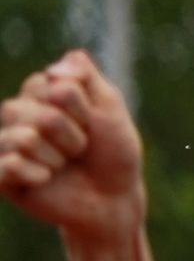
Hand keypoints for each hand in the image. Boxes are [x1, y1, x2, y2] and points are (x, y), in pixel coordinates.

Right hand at [1, 49, 144, 240]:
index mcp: (39, 92)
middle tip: (81, 148)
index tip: (92, 121)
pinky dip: (38, 174)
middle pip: (41, 114)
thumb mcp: (110, 107)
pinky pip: (10, 165)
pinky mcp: (2, 175)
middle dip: (73, 135)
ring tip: (64, 165)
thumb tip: (60, 62)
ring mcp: (6, 144)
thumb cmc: (113, 151)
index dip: (82, 108)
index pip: (53, 86)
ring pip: (25, 138)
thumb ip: (87, 77)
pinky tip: (46, 179)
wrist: (115, 198)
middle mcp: (17, 114)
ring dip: (58, 157)